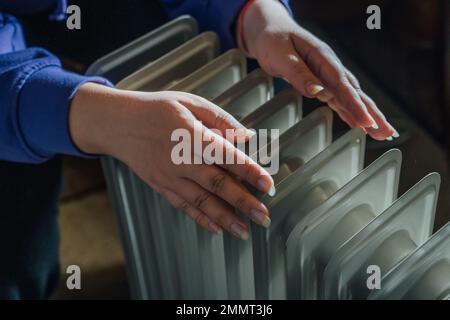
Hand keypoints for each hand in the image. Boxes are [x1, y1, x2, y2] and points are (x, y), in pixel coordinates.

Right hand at [69, 83, 273, 238]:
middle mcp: (182, 160)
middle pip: (217, 185)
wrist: (118, 123)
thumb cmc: (155, 109)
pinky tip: (217, 228)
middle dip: (243, 203)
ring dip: (225, 218)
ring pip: (201, 202)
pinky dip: (201, 219)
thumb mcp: (189, 102)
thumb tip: (246, 135)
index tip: (268, 184)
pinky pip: (184, 206)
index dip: (249, 171)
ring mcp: (170, 177)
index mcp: (192, 136)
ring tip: (244, 231)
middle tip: (263, 217)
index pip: (227, 156)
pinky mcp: (161, 186)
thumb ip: (220, 119)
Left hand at [238, 0, 397, 140]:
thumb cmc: (274, 40)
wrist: (270, 29)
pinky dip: (351, 113)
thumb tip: (317, 91)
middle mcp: (330, 67)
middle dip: (372, 114)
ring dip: (367, 115)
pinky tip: (360, 125)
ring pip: (352, 98)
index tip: (366, 122)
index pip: (343, 85)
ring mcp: (328, 75)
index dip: (355, 105)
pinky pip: (340, 100)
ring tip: (382, 133)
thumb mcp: (281, 56)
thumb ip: (298, 74)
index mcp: (323, 58)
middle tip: (387, 133)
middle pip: (355, 93)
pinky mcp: (322, 82)